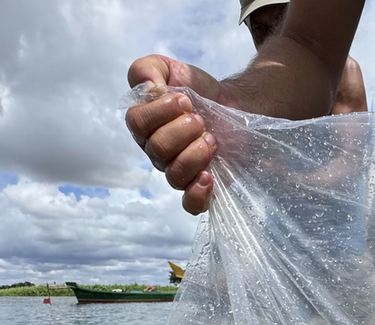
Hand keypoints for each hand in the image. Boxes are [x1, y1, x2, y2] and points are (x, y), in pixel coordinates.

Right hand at [126, 55, 222, 213]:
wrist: (237, 105)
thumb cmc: (201, 91)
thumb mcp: (172, 69)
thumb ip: (148, 69)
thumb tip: (146, 87)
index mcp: (146, 127)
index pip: (137, 123)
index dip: (161, 110)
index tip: (185, 100)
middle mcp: (158, 153)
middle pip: (157, 149)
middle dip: (183, 129)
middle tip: (201, 120)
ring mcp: (180, 172)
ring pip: (174, 175)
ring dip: (196, 153)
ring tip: (212, 139)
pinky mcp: (202, 187)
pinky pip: (190, 205)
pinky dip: (197, 193)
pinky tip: (208, 176)